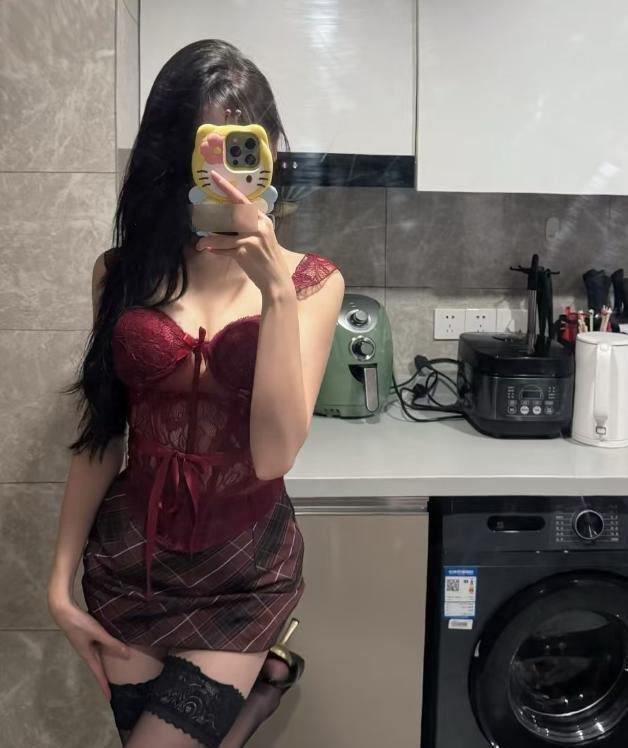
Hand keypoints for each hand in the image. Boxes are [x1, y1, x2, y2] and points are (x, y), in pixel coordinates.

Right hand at [48, 596, 130, 701]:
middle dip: (105, 678)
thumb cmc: (79, 624)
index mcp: (88, 655)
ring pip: (98, 658)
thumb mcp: (98, 633)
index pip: (98, 675)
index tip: (110, 699)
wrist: (63, 611)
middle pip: (98, 668)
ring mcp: (85, 645)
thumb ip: (111, 643)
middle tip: (114, 688)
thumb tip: (127, 655)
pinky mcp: (86, 637)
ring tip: (114, 671)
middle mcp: (86, 653)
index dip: (104, 686)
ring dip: (105, 665)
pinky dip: (105, 652)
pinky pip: (98, 648)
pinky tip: (109, 649)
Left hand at [195, 171, 293, 298]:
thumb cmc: (268, 260)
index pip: (242, 200)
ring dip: (208, 241)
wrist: (276, 280)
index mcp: (263, 220)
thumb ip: (249, 227)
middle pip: (228, 215)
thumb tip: (227, 221)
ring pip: (221, 235)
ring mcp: (251, 238)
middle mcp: (258, 226)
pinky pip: (222, 248)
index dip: (226, 188)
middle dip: (211, 218)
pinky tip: (209, 251)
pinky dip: (214, 250)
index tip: (213, 177)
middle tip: (199, 218)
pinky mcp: (244, 251)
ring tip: (200, 244)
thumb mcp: (263, 239)